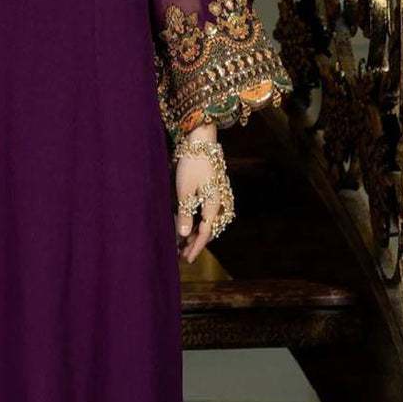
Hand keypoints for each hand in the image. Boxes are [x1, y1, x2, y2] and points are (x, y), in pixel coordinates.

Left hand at [175, 129, 222, 262]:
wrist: (201, 142)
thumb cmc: (192, 164)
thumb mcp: (185, 190)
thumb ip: (185, 213)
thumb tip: (184, 235)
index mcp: (213, 204)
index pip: (205, 233)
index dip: (195, 247)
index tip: (186, 258)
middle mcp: (220, 203)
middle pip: (209, 229)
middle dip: (196, 243)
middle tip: (182, 254)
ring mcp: (220, 197)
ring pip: (210, 222)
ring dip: (198, 233)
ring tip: (184, 242)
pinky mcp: (215, 191)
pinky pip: (210, 213)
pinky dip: (200, 222)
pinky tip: (191, 224)